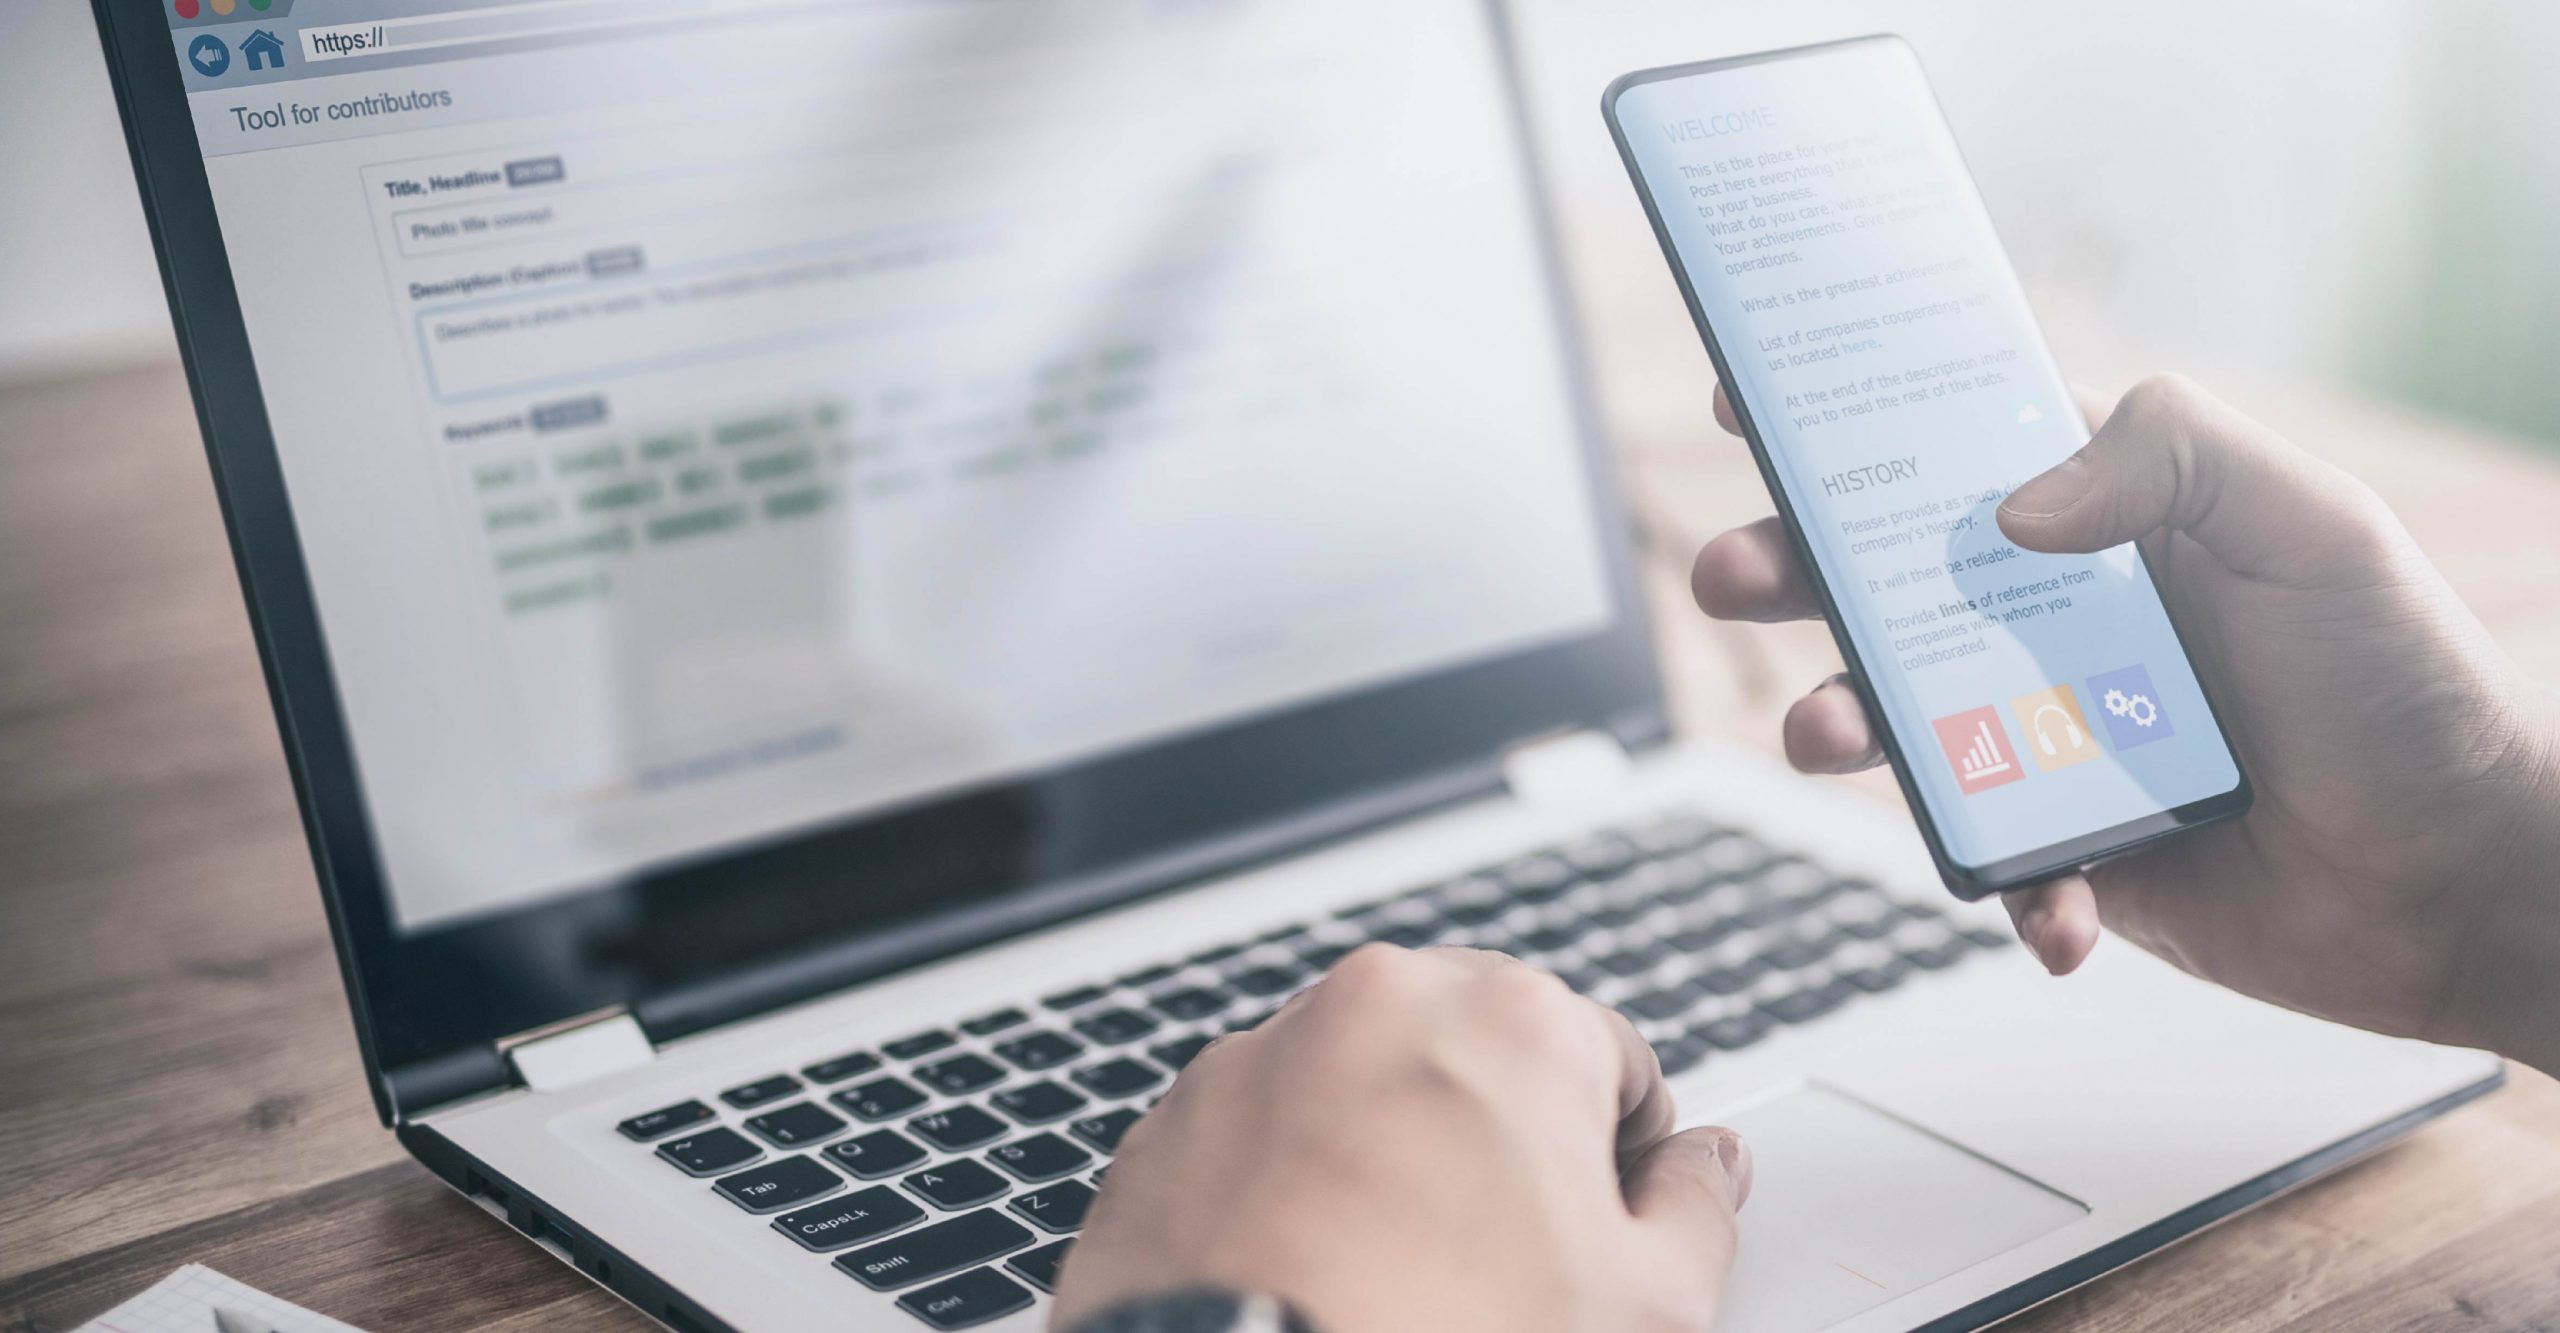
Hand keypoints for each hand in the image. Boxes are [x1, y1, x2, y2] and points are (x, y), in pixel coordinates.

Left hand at [1050, 945, 1751, 1332]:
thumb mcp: (1640, 1307)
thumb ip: (1695, 1211)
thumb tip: (1708, 1168)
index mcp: (1513, 1019)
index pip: (1614, 1059)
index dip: (1622, 1155)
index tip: (1602, 1218)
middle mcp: (1380, 1003)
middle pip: (1480, 1055)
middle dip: (1501, 1138)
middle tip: (1502, 1256)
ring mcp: (1263, 1053)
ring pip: (1363, 1086)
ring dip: (1391, 1151)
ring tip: (1397, 1271)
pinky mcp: (1174, 1119)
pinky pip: (1263, 1132)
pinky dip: (1291, 1183)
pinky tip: (1313, 1269)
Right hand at [1691, 374, 2559, 1070]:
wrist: (2475, 878)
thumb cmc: (2416, 684)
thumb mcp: (2315, 526)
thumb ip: (2175, 458)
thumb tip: (2017, 504)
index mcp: (2119, 523)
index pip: (1960, 451)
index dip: (1854, 425)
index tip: (1755, 406)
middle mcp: (2069, 624)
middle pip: (1891, 584)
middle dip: (1795, 574)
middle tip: (1736, 574)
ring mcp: (2059, 739)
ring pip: (1909, 725)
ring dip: (1847, 726)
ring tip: (1827, 737)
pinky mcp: (2074, 851)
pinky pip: (1996, 866)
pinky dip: (2009, 889)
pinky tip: (2055, 903)